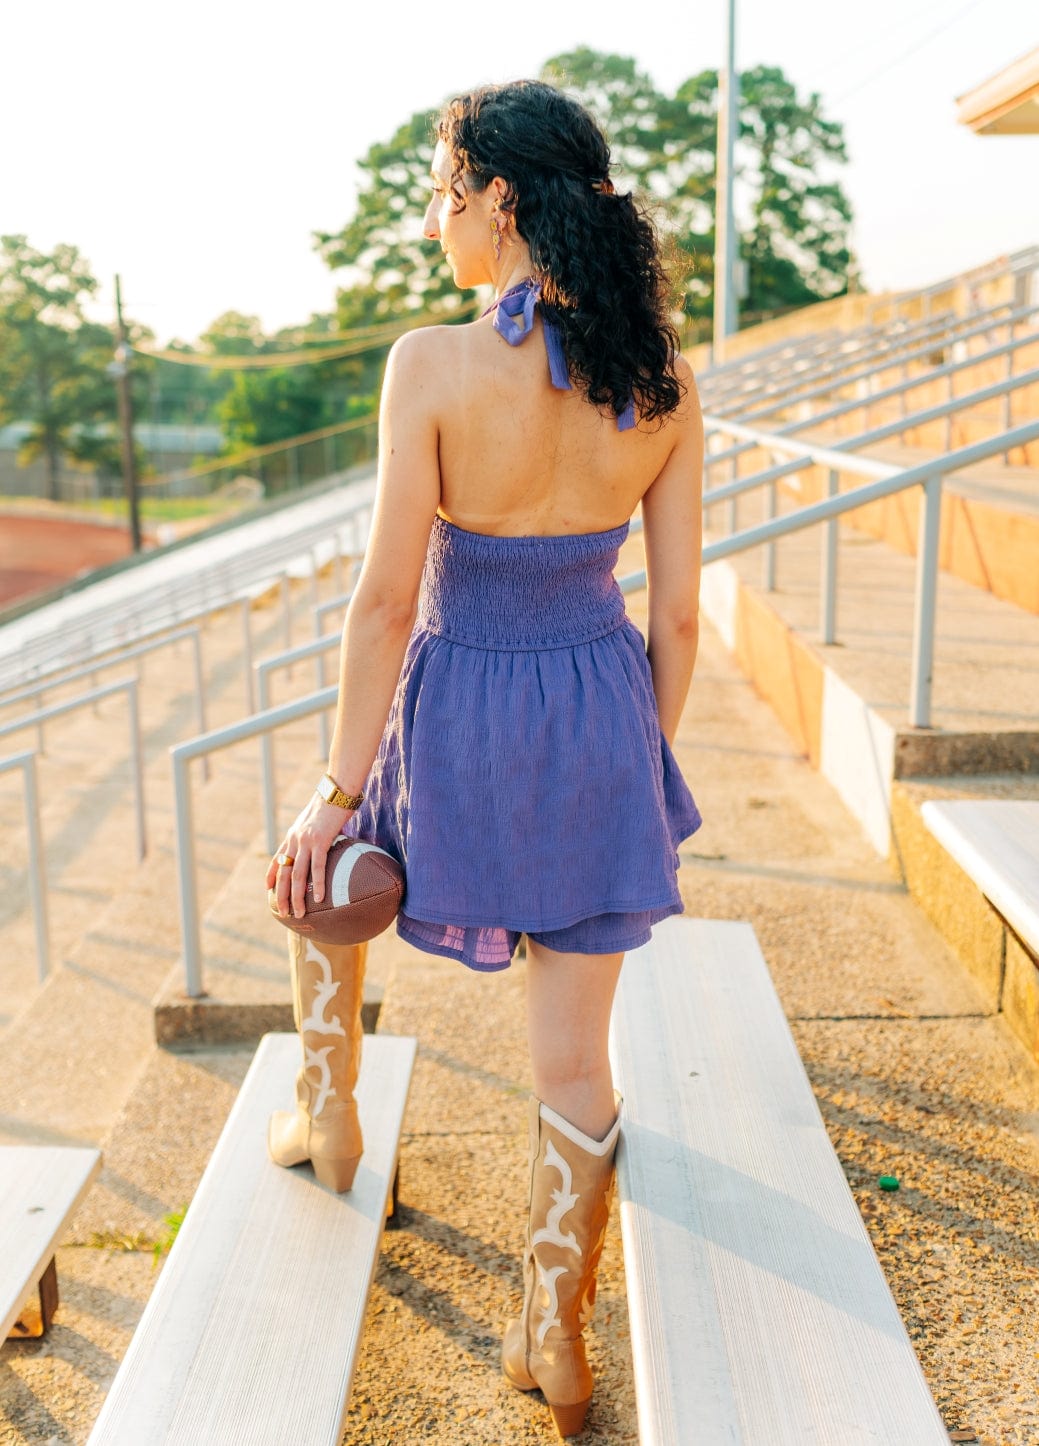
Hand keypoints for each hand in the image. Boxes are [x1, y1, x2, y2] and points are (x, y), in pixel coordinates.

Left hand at [266, 794, 352, 918]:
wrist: (336, 789)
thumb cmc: (331, 802)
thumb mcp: (315, 819)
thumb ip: (313, 833)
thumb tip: (321, 839)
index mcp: (293, 835)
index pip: (277, 859)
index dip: (271, 875)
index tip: (268, 890)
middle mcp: (295, 840)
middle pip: (283, 873)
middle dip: (282, 896)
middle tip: (284, 913)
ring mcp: (306, 841)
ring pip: (296, 875)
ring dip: (297, 897)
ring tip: (299, 913)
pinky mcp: (320, 841)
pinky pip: (317, 867)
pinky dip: (317, 884)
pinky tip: (319, 898)